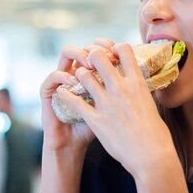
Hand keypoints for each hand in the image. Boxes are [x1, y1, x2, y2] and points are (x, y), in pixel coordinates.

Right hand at [41, 38, 115, 152]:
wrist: (74, 146)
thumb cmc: (98, 130)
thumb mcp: (114, 109)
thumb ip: (123, 93)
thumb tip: (144, 81)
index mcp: (92, 74)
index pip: (100, 49)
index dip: (109, 46)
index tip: (118, 53)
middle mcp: (76, 72)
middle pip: (85, 46)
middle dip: (96, 47)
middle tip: (104, 56)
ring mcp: (62, 80)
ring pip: (67, 53)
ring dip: (79, 55)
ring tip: (88, 65)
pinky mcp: (48, 92)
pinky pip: (53, 77)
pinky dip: (63, 76)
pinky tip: (73, 82)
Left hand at [54, 43, 174, 176]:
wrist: (152, 157)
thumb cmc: (156, 135)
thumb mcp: (151, 105)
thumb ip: (140, 93)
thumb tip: (137, 87)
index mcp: (137, 83)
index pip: (124, 49)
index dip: (114, 48)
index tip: (110, 54)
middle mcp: (120, 88)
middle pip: (98, 57)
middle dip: (91, 56)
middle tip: (89, 64)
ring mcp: (107, 103)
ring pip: (83, 75)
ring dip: (79, 75)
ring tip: (78, 80)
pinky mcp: (96, 120)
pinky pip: (74, 102)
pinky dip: (66, 96)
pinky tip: (62, 94)